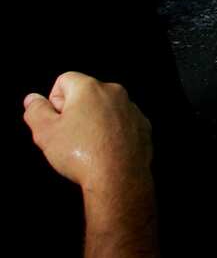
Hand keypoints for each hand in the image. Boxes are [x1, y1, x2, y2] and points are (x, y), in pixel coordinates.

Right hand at [23, 72, 152, 192]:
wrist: (119, 176)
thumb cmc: (81, 152)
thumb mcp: (45, 132)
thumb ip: (35, 111)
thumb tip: (33, 99)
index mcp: (90, 88)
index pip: (64, 80)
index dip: (54, 101)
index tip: (57, 121)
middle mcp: (115, 92)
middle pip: (85, 94)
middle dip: (74, 111)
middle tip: (69, 136)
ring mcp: (131, 108)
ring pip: (104, 108)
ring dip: (94, 121)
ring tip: (87, 146)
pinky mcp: (142, 124)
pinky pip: (121, 122)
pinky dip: (112, 131)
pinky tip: (105, 149)